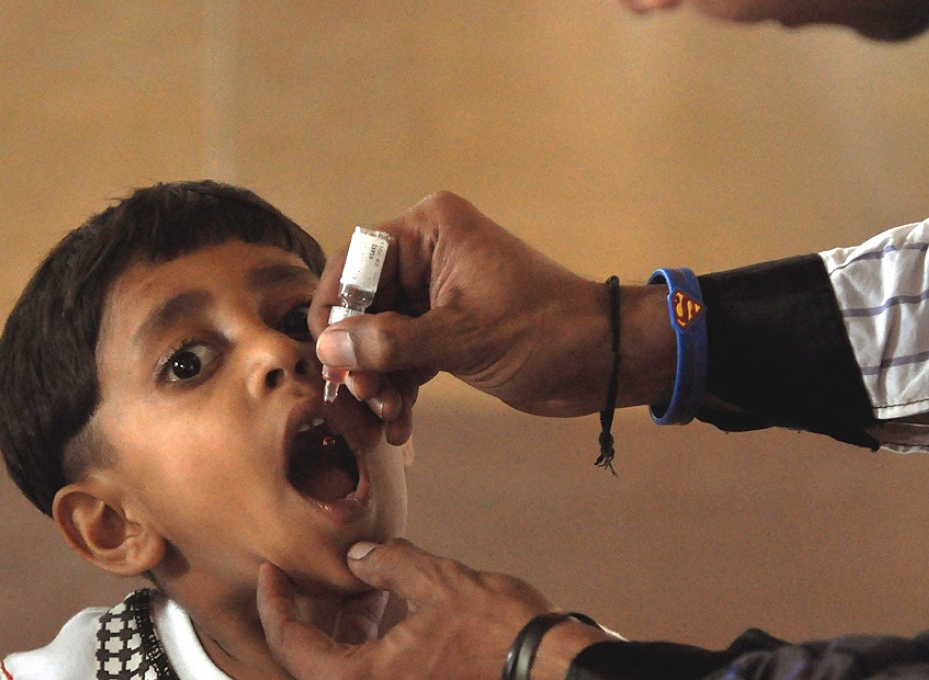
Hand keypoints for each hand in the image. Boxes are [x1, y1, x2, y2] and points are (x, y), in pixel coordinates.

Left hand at [257, 538, 612, 679]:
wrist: (552, 668)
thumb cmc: (500, 632)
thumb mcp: (438, 581)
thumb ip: (388, 564)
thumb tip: (358, 557)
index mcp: (364, 679)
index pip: (293, 647)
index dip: (274, 606)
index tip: (268, 573)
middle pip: (312, 663)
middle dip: (304, 617)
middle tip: (299, 579)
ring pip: (344, 667)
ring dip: (339, 629)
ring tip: (351, 585)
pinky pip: (372, 672)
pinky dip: (367, 642)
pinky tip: (382, 605)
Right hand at [310, 191, 675, 443]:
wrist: (602, 360)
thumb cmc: (543, 332)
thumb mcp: (462, 339)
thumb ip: (390, 342)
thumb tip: (327, 349)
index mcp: (430, 230)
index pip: (354, 261)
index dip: (337, 309)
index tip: (332, 359)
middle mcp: (427, 253)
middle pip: (363, 302)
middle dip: (361, 355)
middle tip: (366, 398)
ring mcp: (436, 292)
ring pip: (380, 334)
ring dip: (379, 378)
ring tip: (389, 417)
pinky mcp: (446, 327)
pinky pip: (404, 353)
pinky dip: (400, 386)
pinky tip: (401, 424)